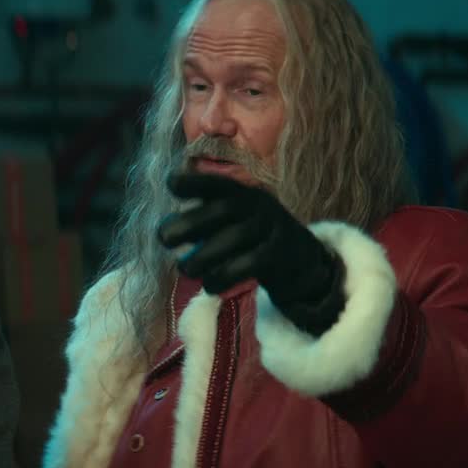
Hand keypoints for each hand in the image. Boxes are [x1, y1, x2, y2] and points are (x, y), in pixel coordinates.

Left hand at [156, 172, 345, 334]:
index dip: (195, 182)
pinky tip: (209, 286)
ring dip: (205, 256)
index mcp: (244, 194)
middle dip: (191, 222)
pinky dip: (226, 275)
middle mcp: (260, 205)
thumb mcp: (237, 223)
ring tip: (186, 270)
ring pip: (235, 238)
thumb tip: (165, 230)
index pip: (219, 184)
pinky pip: (251, 263)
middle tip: (164, 239)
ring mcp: (273, 228)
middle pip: (224, 210)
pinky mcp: (282, 255)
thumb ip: (207, 224)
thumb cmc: (255, 241)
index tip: (170, 184)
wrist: (303, 264)